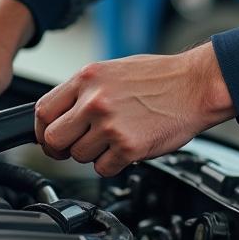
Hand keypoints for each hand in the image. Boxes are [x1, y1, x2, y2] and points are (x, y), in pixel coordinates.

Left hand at [34, 42, 234, 176]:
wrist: (196, 85)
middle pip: (53, 139)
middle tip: (77, 146)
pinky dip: (113, 164)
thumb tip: (61, 112)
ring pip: (78, 156)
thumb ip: (84, 90)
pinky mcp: (128, 147)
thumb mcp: (112, 70)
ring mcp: (110, 125)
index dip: (43, 129)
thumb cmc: (159, 77)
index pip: (42, 111)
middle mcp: (94, 100)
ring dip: (93, 155)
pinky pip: (103, 168)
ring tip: (114, 139)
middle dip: (62, 147)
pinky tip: (127, 147)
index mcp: (87, 77)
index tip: (50, 135)